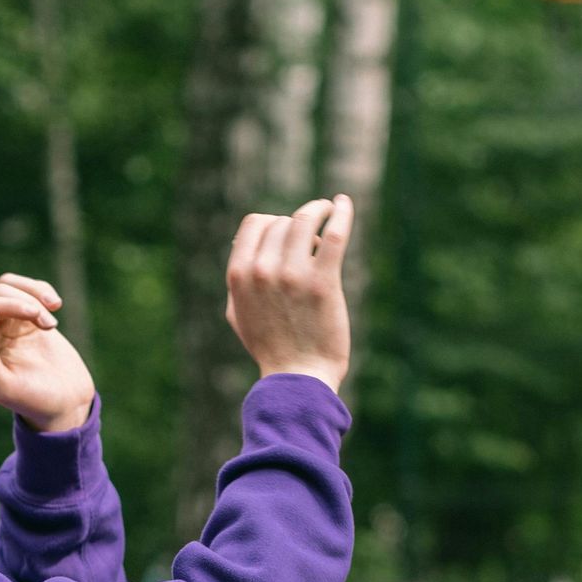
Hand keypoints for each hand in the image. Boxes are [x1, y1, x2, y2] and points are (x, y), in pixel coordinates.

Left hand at [0, 272, 95, 433]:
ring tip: (53, 321)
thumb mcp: (4, 387)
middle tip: (50, 324)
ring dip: (35, 297)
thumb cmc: (33, 399)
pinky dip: (41, 290)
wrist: (65, 401)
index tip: (36, 317)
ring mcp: (5, 322)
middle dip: (24, 302)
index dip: (9, 305)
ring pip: (9, 286)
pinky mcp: (25, 316)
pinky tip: (56, 306)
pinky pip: (24, 288)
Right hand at [225, 195, 352, 391]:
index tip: (287, 232)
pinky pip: (335, 233)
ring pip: (306, 220)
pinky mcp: (323, 281)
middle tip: (312, 242)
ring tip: (330, 210)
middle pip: (283, 222)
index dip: (272, 222)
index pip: (255, 223)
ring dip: (319, 210)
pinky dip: (342, 213)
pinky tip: (344, 204)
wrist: (298, 377)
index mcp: (239, 274)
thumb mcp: (238, 313)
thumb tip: (241, 246)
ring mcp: (293, 274)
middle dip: (298, 226)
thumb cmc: (271, 346)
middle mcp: (263, 270)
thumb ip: (237, 280)